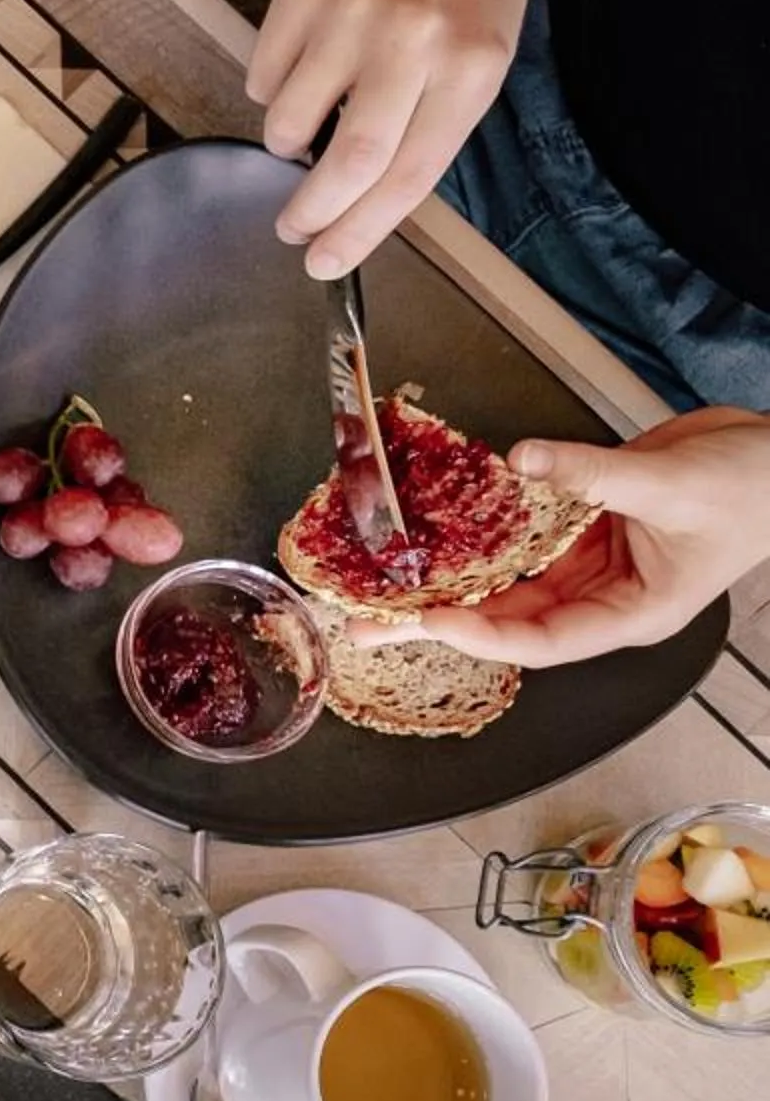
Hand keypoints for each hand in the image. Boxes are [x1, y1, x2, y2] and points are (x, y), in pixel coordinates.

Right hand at [247, 0, 537, 279]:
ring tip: (311, 123)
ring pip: (287, 121)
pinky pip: (263, 75)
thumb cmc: (468, 1)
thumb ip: (424, 135)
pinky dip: (274, 89)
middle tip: (294, 228)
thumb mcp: (478, 70)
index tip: (323, 264)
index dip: (358, 232)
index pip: (407, 175)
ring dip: (289, 143)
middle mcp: (412, 39)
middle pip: (345, 160)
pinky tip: (308, 64)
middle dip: (309, 212)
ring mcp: (352, 10)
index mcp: (469, 69)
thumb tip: (348, 212)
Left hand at [354, 409, 769, 666]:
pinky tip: (433, 541)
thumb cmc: (754, 489)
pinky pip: (522, 541)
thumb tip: (526, 461)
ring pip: (506, 584)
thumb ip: (594, 474)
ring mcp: (589, 565)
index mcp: (631, 613)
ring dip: (448, 584)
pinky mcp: (583, 529)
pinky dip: (480, 539)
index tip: (431, 619)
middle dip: (438, 621)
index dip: (483, 634)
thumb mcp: (670, 484)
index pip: (543, 639)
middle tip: (369, 624)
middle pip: (508, 620)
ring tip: (382, 589)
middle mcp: (603, 598)